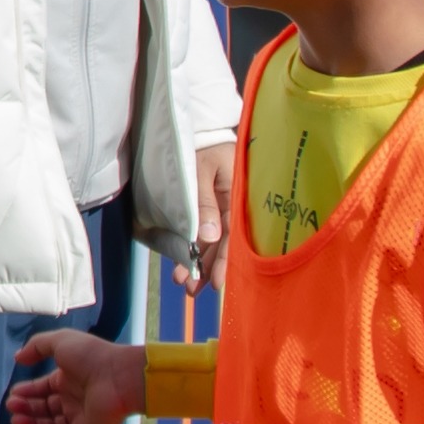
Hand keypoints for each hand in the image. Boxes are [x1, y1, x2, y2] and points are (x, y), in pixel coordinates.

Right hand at [1, 326, 141, 423]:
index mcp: (68, 382)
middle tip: (12, 407)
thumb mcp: (60, 342)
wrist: (119, 376)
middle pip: (44, 411)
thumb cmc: (92, 357)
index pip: (43, 391)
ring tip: (18, 420)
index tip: (14, 394)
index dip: (27, 393)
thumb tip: (18, 358)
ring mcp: (81, 421)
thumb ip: (36, 346)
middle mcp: (74, 402)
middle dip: (26, 410)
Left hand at [162, 147, 231, 299]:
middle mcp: (235, 208)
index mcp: (240, 197)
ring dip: (200, 265)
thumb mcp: (202, 171)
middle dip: (209, 269)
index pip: (235, 235)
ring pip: (214, 244)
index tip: (217, 282)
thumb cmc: (204, 149)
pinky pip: (205, 236)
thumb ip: (204, 203)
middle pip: (225, 245)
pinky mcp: (212, 213)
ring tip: (186, 286)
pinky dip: (195, 252)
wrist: (202, 133)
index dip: (226, 260)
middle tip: (193, 290)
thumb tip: (209, 236)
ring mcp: (223, 211)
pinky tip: (184, 268)